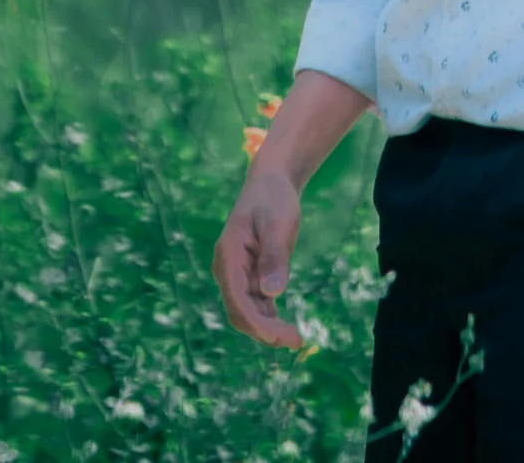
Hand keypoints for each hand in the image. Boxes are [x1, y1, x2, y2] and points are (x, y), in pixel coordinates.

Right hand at [212, 165, 304, 347]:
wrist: (270, 182)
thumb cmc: (274, 199)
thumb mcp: (278, 223)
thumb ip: (275, 256)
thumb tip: (273, 293)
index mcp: (228, 256)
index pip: (237, 301)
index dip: (257, 324)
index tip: (281, 337)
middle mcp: (227, 269)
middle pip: (239, 312)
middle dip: (264, 331)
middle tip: (296, 341)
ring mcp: (236, 274)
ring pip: (247, 312)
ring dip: (267, 328)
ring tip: (296, 339)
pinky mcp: (248, 276)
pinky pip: (255, 304)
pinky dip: (269, 318)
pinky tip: (286, 327)